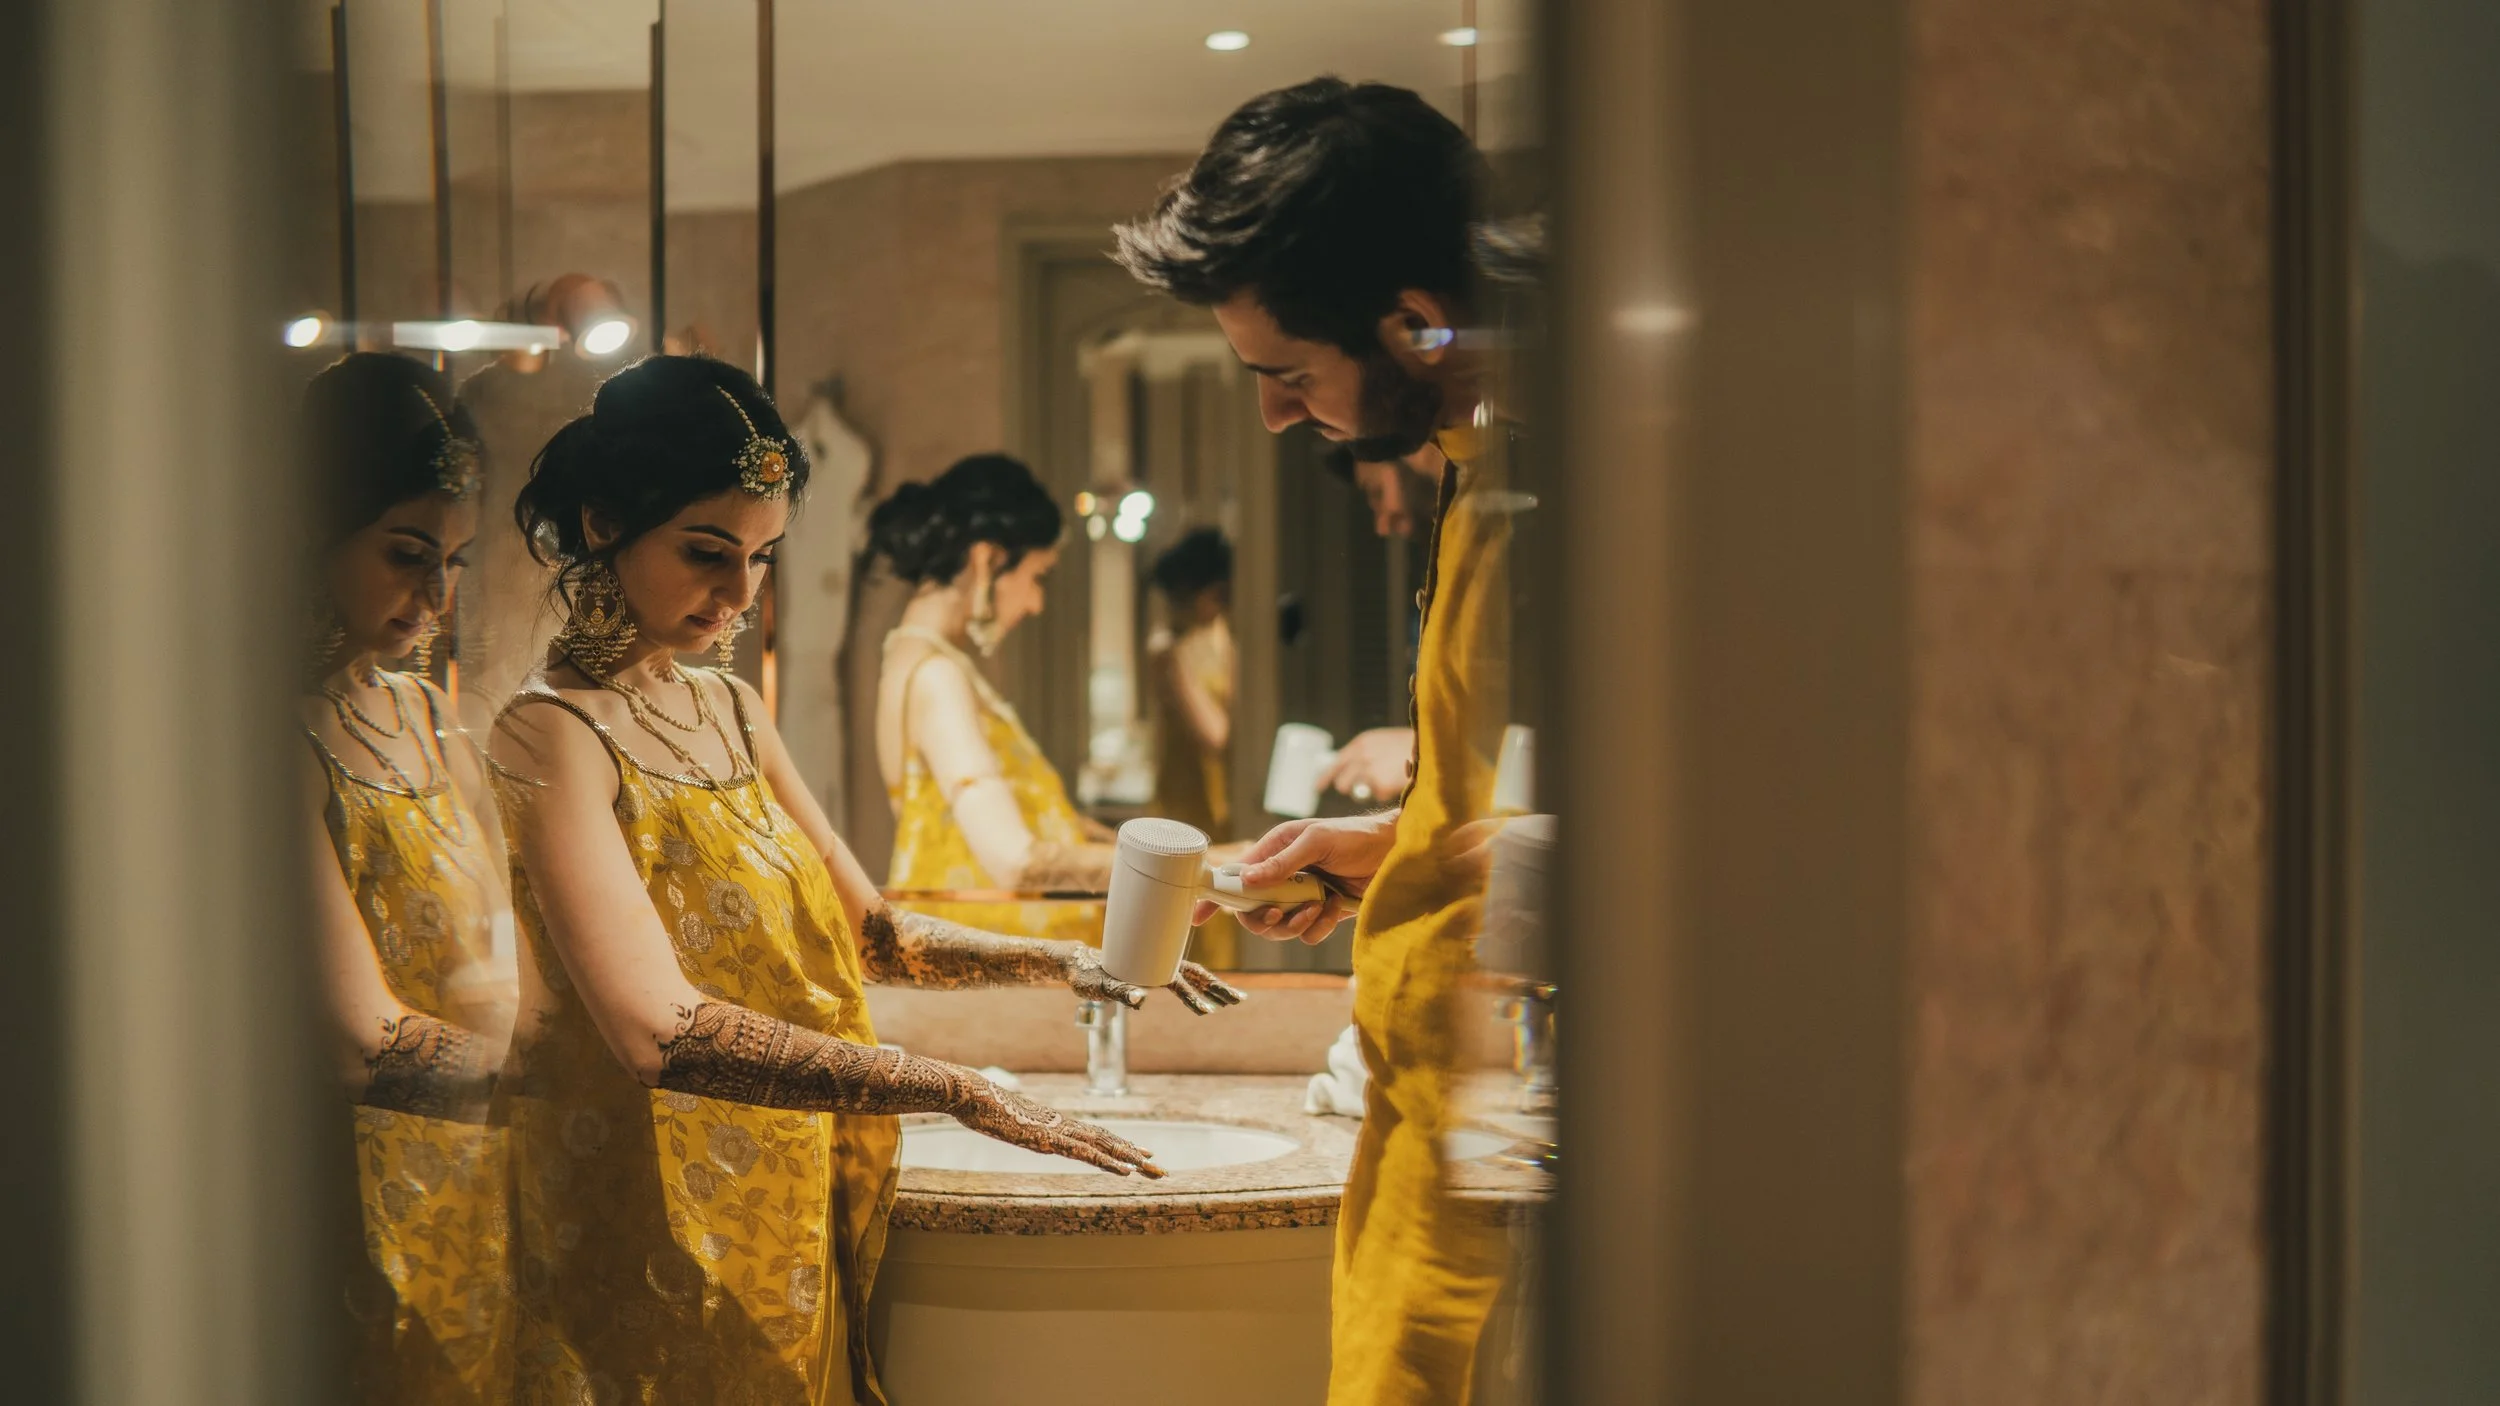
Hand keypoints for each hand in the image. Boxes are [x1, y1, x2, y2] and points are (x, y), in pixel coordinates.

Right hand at [949, 1080, 1165, 1176]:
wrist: (971, 1093)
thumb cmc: (983, 1105)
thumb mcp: (1004, 1121)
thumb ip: (1018, 1125)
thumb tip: (1020, 1127)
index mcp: (1054, 1123)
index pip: (1094, 1136)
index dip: (1119, 1146)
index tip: (1139, 1154)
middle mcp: (1062, 1126)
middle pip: (1106, 1140)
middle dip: (1134, 1155)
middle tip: (1160, 1167)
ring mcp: (1057, 1132)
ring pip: (1103, 1146)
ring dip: (1129, 1158)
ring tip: (1152, 1167)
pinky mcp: (1049, 1140)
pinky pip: (1085, 1153)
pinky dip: (1108, 1161)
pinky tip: (1125, 1170)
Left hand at [1064, 944, 1248, 1015]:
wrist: (1076, 962)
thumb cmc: (1087, 973)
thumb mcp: (1101, 985)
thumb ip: (1121, 991)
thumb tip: (1141, 1000)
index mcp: (1152, 965)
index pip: (1183, 979)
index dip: (1198, 995)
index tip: (1210, 1011)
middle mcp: (1158, 964)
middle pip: (1197, 975)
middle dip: (1219, 988)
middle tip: (1241, 1000)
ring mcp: (1156, 968)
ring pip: (1192, 977)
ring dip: (1212, 988)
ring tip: (1232, 999)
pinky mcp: (1150, 974)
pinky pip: (1179, 980)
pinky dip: (1195, 988)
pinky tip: (1204, 995)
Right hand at [1195, 813, 1398, 942]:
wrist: (1394, 853)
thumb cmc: (1355, 836)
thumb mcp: (1316, 841)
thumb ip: (1282, 862)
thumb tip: (1247, 880)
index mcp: (1275, 851)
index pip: (1236, 876)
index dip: (1216, 896)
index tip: (1199, 916)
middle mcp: (1284, 876)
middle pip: (1253, 911)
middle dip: (1263, 918)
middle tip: (1278, 913)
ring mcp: (1302, 897)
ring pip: (1278, 928)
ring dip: (1294, 923)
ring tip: (1318, 907)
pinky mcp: (1322, 914)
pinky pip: (1306, 935)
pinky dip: (1318, 927)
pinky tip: (1335, 909)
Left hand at [1317, 728, 1414, 803]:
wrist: (1430, 746)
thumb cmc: (1409, 744)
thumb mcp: (1382, 741)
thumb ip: (1366, 753)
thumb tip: (1353, 770)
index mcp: (1360, 743)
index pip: (1335, 763)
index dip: (1325, 777)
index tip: (1317, 788)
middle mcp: (1361, 756)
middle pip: (1342, 783)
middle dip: (1349, 788)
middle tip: (1360, 788)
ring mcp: (1370, 771)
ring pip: (1358, 791)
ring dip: (1369, 790)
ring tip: (1387, 780)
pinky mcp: (1382, 785)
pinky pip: (1379, 796)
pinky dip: (1388, 792)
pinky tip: (1399, 780)